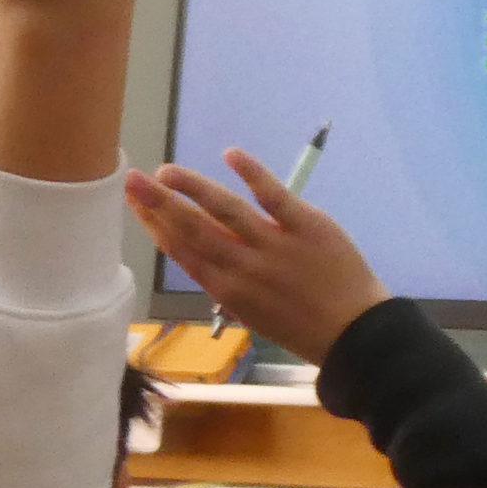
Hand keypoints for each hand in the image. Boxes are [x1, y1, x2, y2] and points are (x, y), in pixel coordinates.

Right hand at [123, 151, 386, 361]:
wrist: (353, 332)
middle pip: (193, 229)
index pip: (181, 251)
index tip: (134, 203)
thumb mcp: (250, 313)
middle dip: (158, 203)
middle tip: (133, 179)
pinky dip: (251, 174)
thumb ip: (225, 283)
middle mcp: (242, 267)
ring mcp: (274, 245)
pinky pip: (274, 196)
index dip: (154, 225)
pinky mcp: (306, 226)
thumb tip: (199, 254)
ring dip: (192, 188)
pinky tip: (229, 155)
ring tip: (166, 171)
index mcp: (225, 291)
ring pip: (224, 211)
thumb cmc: (299, 326)